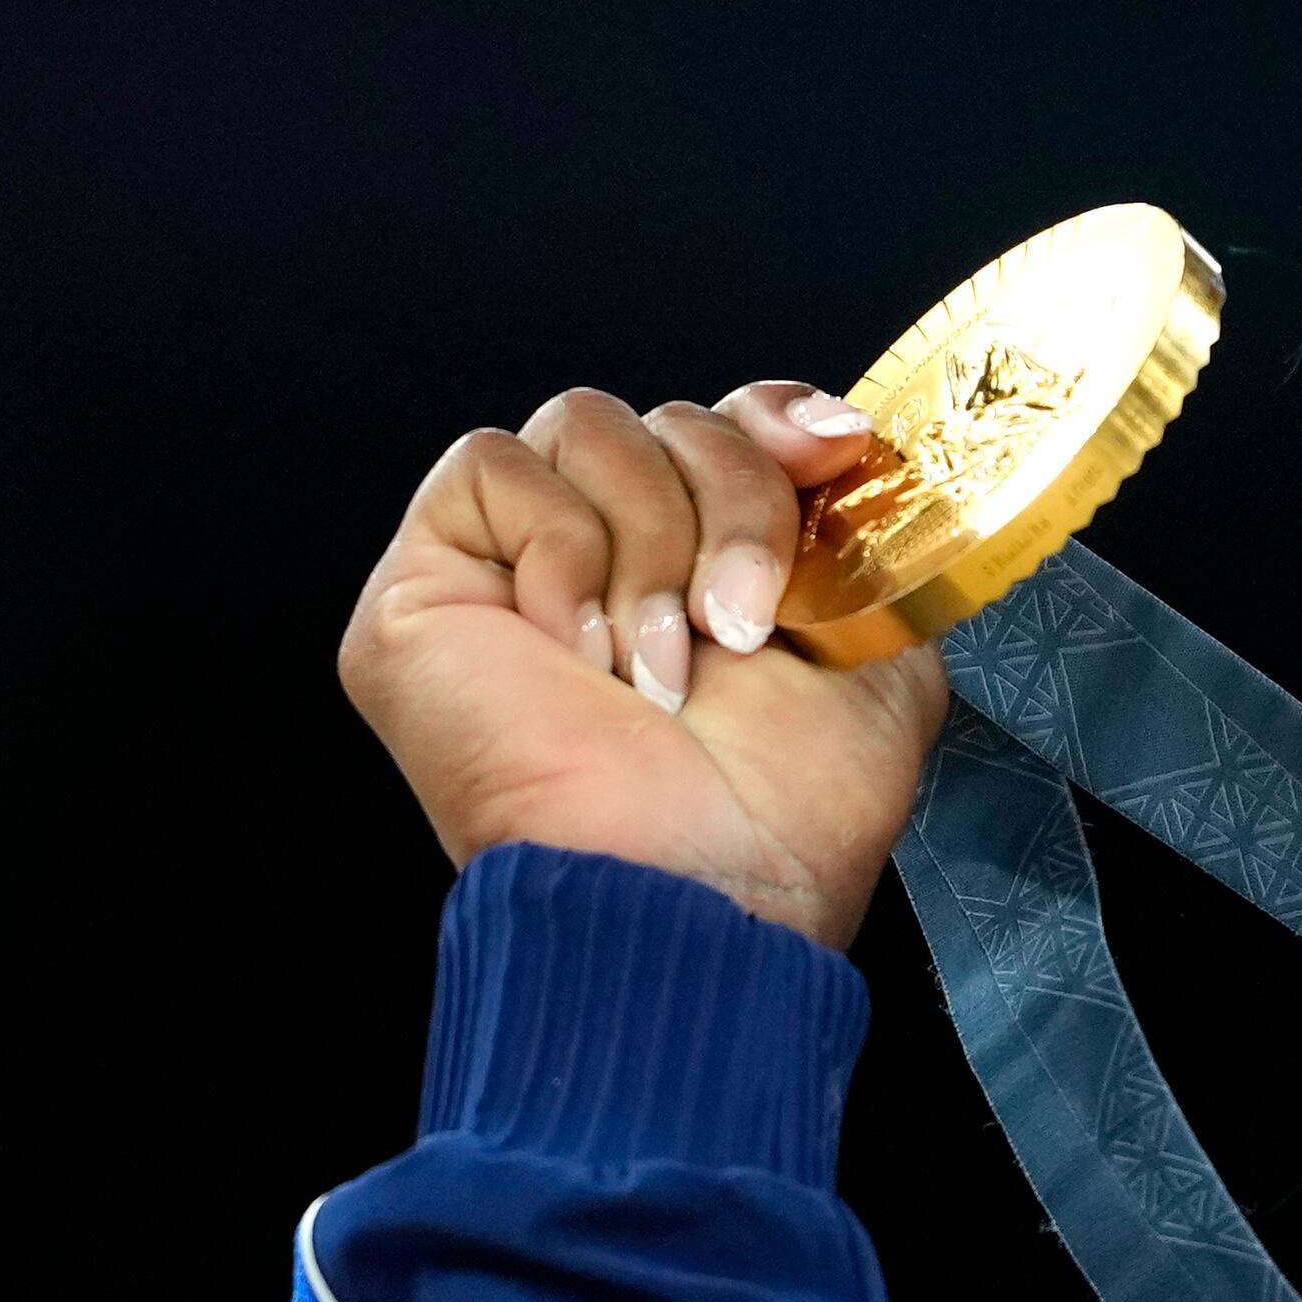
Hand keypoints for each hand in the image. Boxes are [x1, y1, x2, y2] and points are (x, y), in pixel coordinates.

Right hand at [339, 382, 949, 945]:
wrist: (697, 886)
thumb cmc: (783, 816)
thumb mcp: (878, 657)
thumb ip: (861, 541)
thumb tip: (849, 442)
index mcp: (703, 570)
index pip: (721, 420)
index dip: (771, 415)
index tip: (829, 451)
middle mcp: (607, 561)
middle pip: (667, 418)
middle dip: (733, 503)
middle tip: (741, 629)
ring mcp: (509, 570)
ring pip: (583, 423)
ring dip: (652, 545)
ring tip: (658, 669)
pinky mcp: (424, 584)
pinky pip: (490, 466)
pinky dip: (560, 551)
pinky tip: (579, 658)